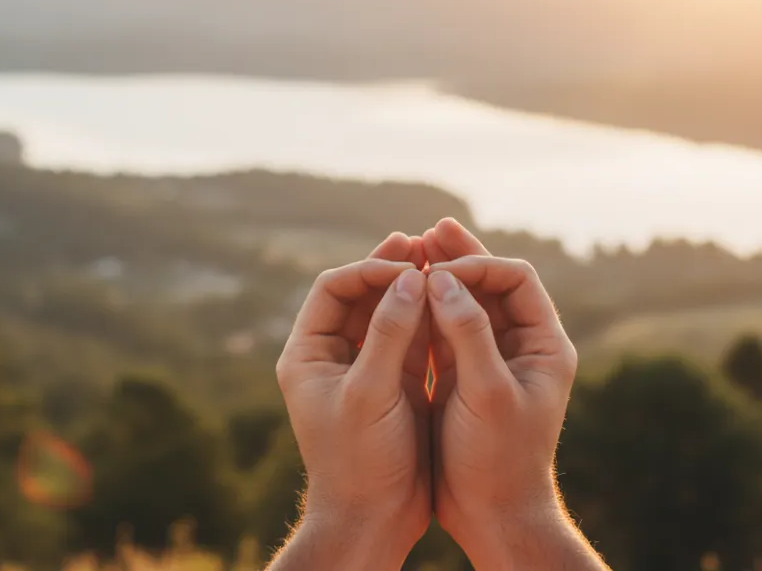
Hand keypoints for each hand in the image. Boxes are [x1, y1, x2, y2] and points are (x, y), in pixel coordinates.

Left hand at [269, 234, 430, 569]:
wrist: (374, 520)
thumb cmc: (361, 462)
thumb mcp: (371, 394)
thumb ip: (390, 335)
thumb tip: (409, 277)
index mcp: (309, 355)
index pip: (333, 289)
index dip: (369, 269)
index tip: (408, 264)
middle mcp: (334, 356)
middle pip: (361, 295)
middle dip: (392, 269)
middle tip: (424, 242)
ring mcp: (366, 369)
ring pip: (389, 314)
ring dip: (413, 289)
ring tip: (442, 261)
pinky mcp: (395, 385)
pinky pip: (411, 339)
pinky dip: (429, 318)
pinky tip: (452, 300)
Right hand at [423, 219, 603, 569]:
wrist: (491, 514)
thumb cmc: (498, 460)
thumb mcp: (487, 395)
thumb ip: (470, 336)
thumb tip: (446, 283)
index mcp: (543, 346)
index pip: (516, 280)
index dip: (479, 266)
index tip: (439, 269)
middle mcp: (521, 346)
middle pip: (492, 284)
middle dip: (460, 258)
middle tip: (428, 232)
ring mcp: (492, 360)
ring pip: (467, 304)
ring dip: (440, 278)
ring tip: (412, 249)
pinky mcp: (465, 377)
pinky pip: (446, 331)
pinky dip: (427, 310)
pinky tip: (402, 296)